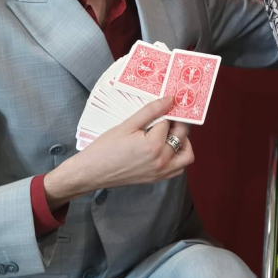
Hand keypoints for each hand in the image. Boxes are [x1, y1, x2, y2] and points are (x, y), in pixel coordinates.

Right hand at [43, 97, 193, 208]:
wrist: (92, 172)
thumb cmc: (105, 148)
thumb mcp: (127, 124)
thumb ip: (151, 111)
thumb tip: (170, 99)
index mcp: (154, 146)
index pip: (168, 121)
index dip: (164, 113)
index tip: (160, 108)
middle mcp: (161, 161)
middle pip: (181, 136)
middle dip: (176, 123)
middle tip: (164, 117)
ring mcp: (160, 172)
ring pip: (186, 155)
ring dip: (183, 142)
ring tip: (168, 133)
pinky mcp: (156, 179)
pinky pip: (177, 168)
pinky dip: (177, 157)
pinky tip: (165, 147)